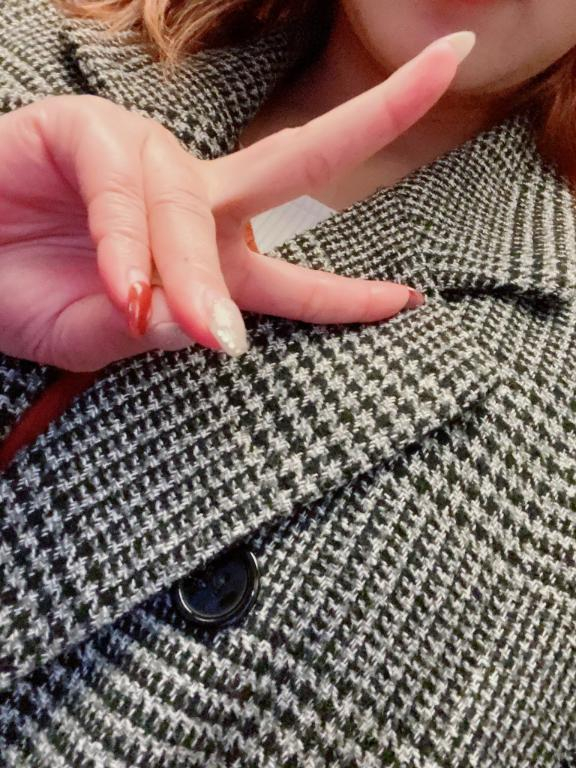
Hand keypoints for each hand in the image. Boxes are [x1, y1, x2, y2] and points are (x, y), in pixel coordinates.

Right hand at [0, 31, 473, 371]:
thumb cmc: (24, 296)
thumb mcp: (102, 335)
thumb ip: (158, 332)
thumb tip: (211, 322)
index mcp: (203, 254)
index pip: (288, 277)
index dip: (345, 294)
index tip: (406, 303)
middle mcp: (190, 198)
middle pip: (298, 160)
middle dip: (374, 115)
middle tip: (449, 58)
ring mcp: (144, 160)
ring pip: (197, 207)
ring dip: (192, 272)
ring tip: (174, 323)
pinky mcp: (86, 130)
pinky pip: (126, 186)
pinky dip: (126, 242)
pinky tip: (124, 286)